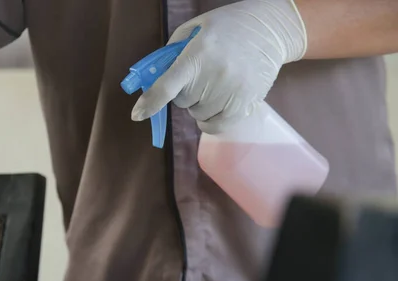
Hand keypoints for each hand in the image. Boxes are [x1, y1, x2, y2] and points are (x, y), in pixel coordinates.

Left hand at [131, 0, 306, 132]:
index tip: (137, 115)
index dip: (151, 102)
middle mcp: (214, 74)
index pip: (168, 85)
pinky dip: (209, 120)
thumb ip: (172, 52)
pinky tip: (215, 105)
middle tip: (200, 75)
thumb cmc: (227, 27)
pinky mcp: (245, 105)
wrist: (271, 29)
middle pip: (182, 102)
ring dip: (199, 105)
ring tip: (214, 84)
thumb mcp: (194, 29)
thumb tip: (153, 79)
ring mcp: (231, 92)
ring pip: (197, 114)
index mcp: (199, 53)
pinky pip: (215, 126)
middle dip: (185, 92)